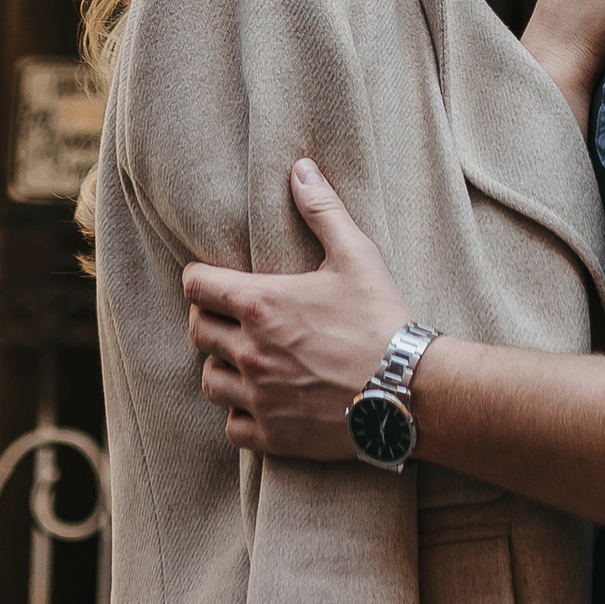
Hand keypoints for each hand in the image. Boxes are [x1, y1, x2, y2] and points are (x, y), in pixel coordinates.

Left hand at [184, 162, 406, 461]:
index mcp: (261, 304)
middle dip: (210, 319)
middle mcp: (250, 351)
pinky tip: (259, 401)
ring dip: (221, 367)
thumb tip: (301, 168)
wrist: (408, 390)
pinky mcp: (273, 435)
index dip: (201, 278)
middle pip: (197, 331)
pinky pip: (231, 427)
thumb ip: (322, 209)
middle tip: (234, 317)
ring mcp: (259, 397)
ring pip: (209, 380)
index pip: (196, 285)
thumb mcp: (355, 255)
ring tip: (244, 359)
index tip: (215, 280)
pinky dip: (239, 414)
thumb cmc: (381, 319)